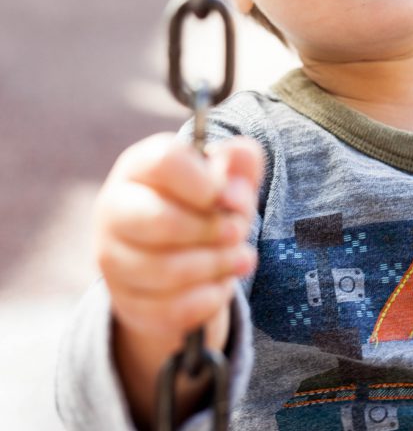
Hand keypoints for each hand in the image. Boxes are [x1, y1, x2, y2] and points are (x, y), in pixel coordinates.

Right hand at [94, 132, 262, 352]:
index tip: (227, 195)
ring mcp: (113, 257)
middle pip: (161, 221)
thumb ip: (240, 162)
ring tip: (242, 258)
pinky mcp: (124, 300)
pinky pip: (168, 308)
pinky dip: (206, 299)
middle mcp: (115, 207)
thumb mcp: (226, 174)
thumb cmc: (204, 201)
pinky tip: (222, 285)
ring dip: (215, 265)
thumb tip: (234, 188)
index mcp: (140, 165)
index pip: (165, 162)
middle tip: (239, 231)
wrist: (178, 252)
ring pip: (164, 270)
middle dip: (211, 230)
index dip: (204, 181)